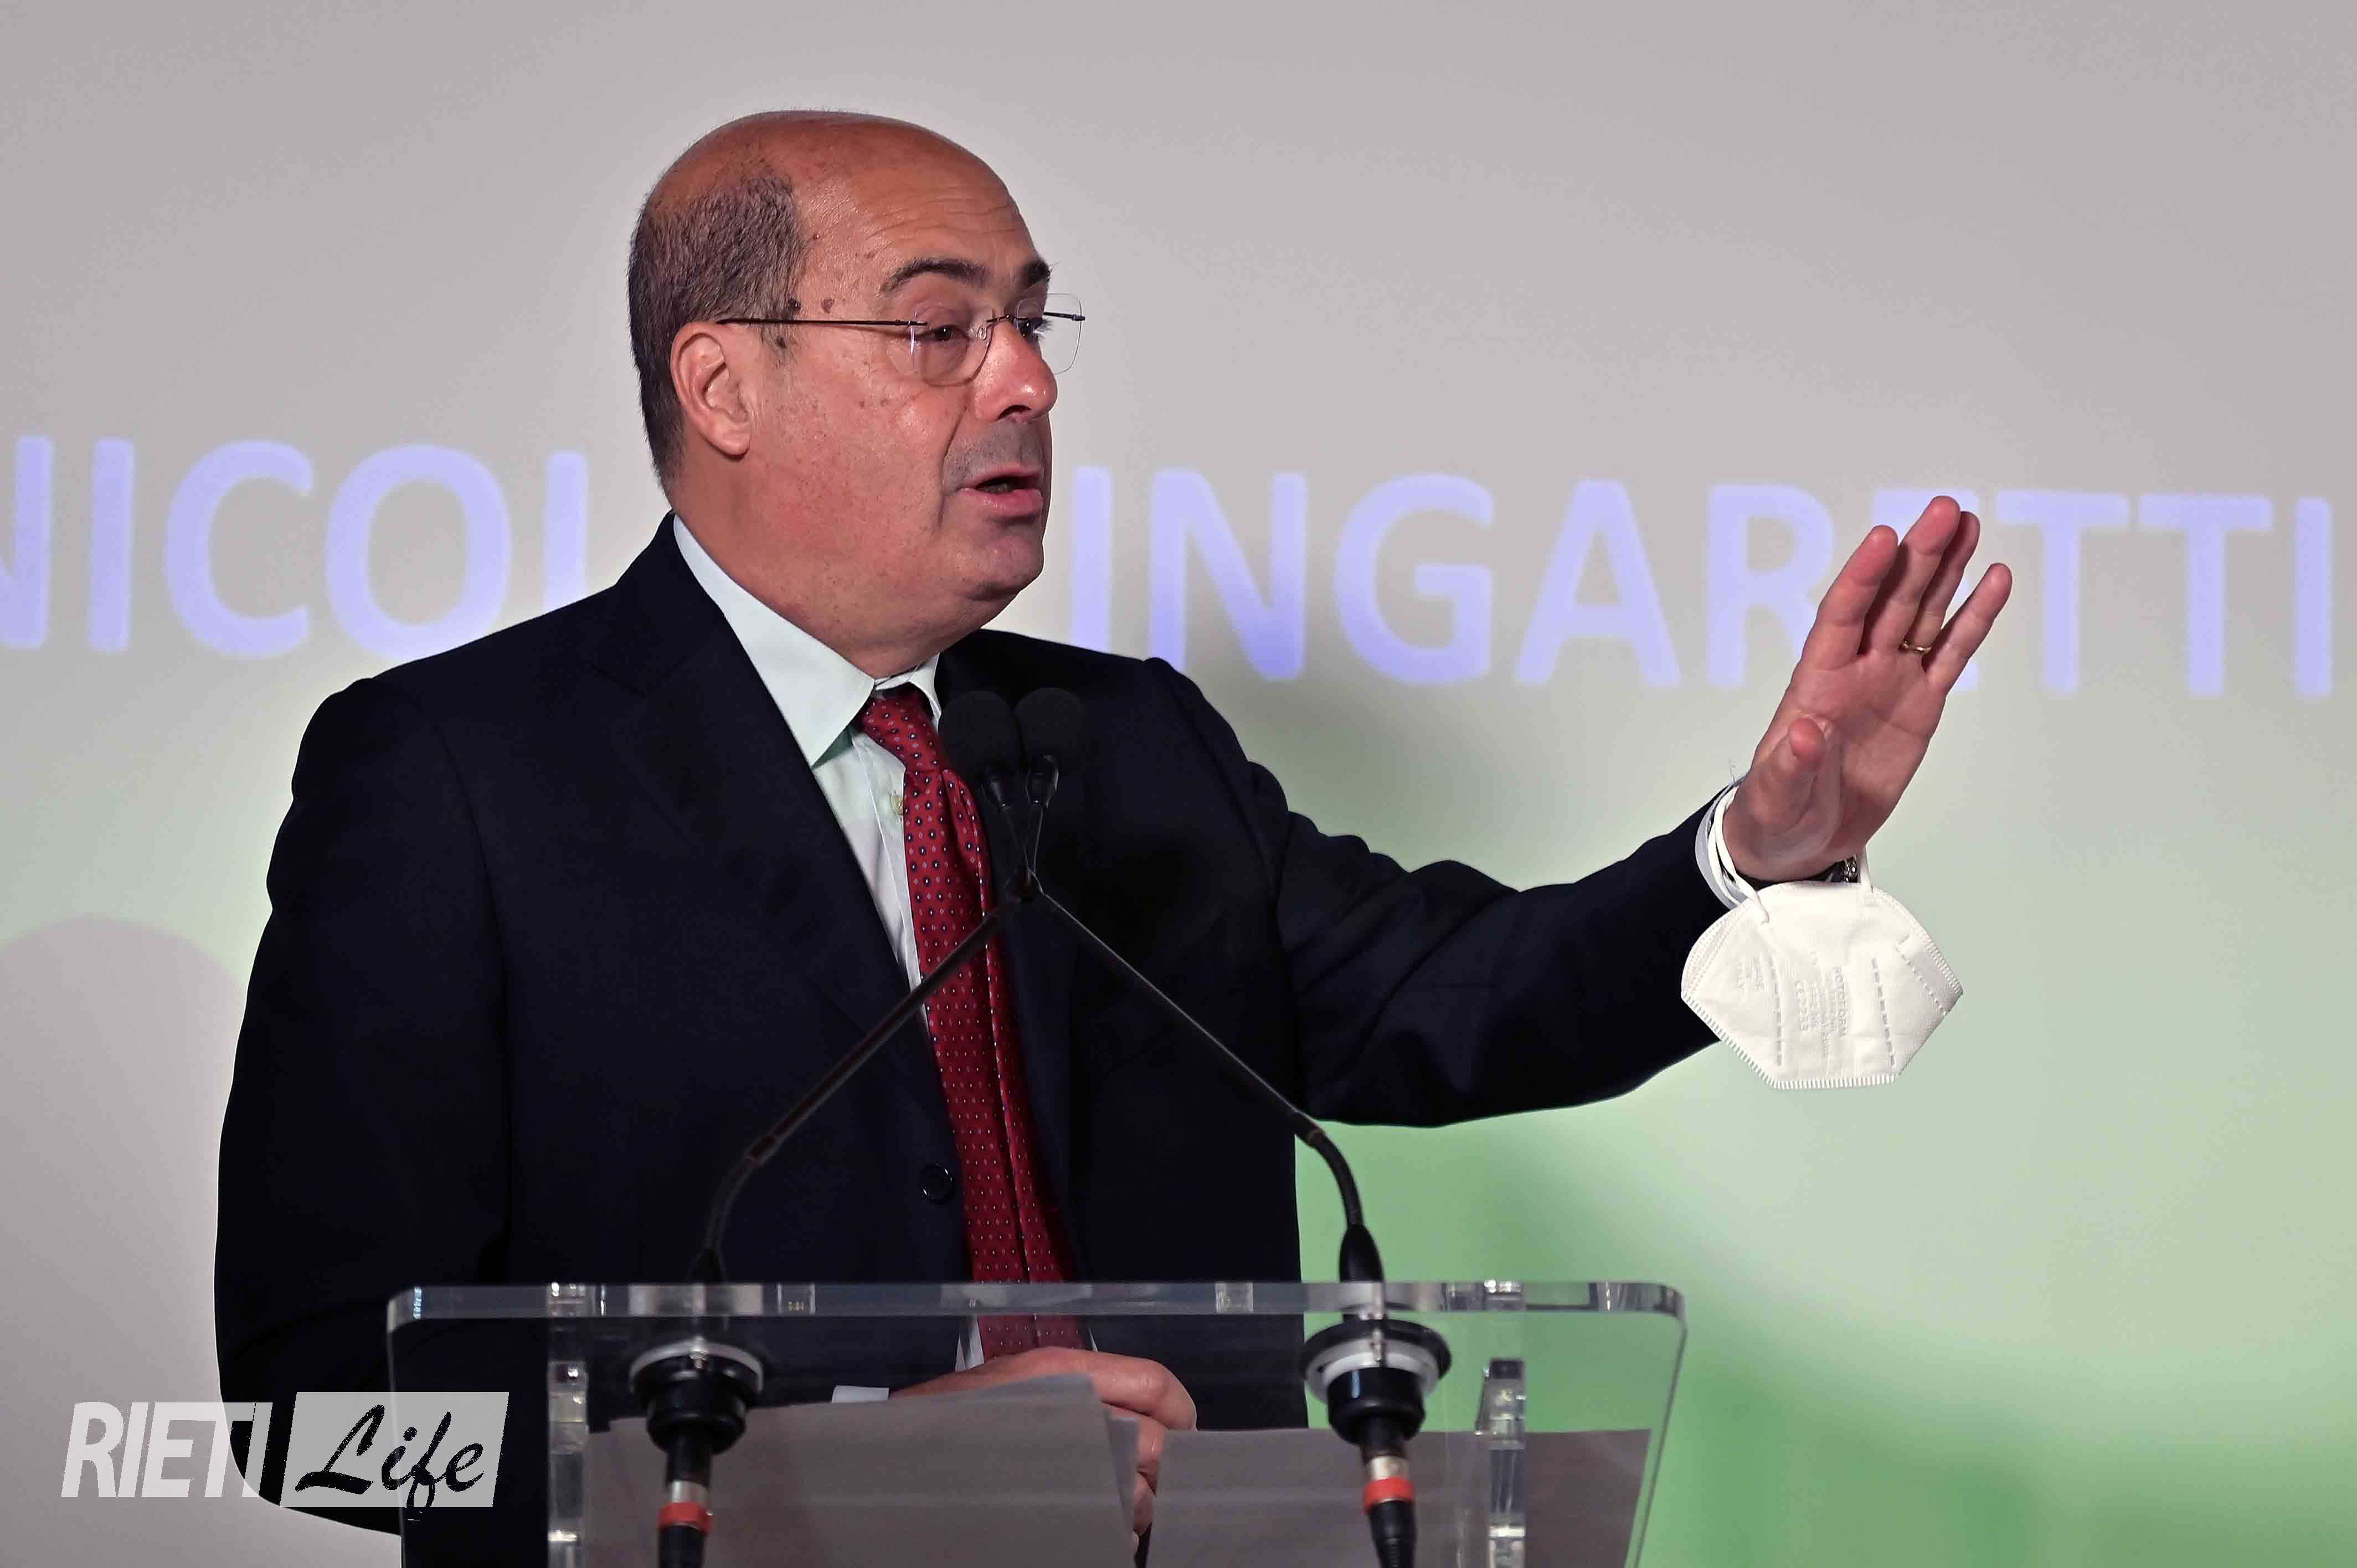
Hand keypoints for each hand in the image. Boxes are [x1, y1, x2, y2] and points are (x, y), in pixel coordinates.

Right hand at [894, 1346, 1196, 1538]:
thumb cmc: (951, 1425)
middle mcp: (1071, 1412)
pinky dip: (1112, 1536)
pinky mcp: (1059, 1515)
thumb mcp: (1009, 1385)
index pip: (1155, 1383)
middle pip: (1155, 1445)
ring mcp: (1066, 1467)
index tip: (1180, 1431)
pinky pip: (1114, 1534)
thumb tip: (1141, 1416)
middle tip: (1142, 1480)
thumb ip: (1073, 1391)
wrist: (891, 1468)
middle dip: (1157, 1470)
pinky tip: (1084, 1528)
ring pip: (1140, 1496)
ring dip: (1134, 1509)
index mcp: (1060, 1370)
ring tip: (1101, 1507)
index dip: (1178, 1411)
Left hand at [1721, 496, 2012, 882]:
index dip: (1862, 577)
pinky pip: (1951, 654)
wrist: (1801, 840)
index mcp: (1815, 682)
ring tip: (1969, 523)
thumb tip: (1803, 732)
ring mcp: (1890, 681)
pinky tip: (1994, 580)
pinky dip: (1974, 619)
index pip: (1840, 615)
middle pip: (1890, 600)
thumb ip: (1789, 766)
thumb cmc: (1777, 813)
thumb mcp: (1775, 797)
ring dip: (1945, 569)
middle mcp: (1855, 669)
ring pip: (1923, 613)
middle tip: (1945, 509)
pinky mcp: (1920, 704)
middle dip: (1916, 554)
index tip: (1885, 537)